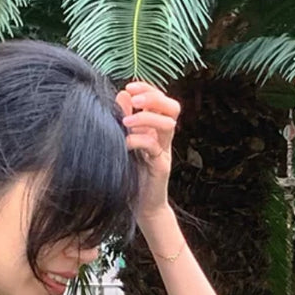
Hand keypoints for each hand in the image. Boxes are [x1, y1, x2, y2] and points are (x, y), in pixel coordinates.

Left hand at [115, 80, 179, 222]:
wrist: (141, 206)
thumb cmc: (131, 174)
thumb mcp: (125, 141)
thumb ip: (125, 119)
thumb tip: (122, 94)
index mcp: (156, 130)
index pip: (161, 100)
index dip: (148, 89)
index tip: (129, 87)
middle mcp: (164, 139)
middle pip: (173, 108)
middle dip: (154, 97)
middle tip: (135, 98)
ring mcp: (164, 152)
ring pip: (167, 125)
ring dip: (146, 117)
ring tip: (126, 121)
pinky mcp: (161, 167)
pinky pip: (154, 146)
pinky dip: (138, 140)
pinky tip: (124, 143)